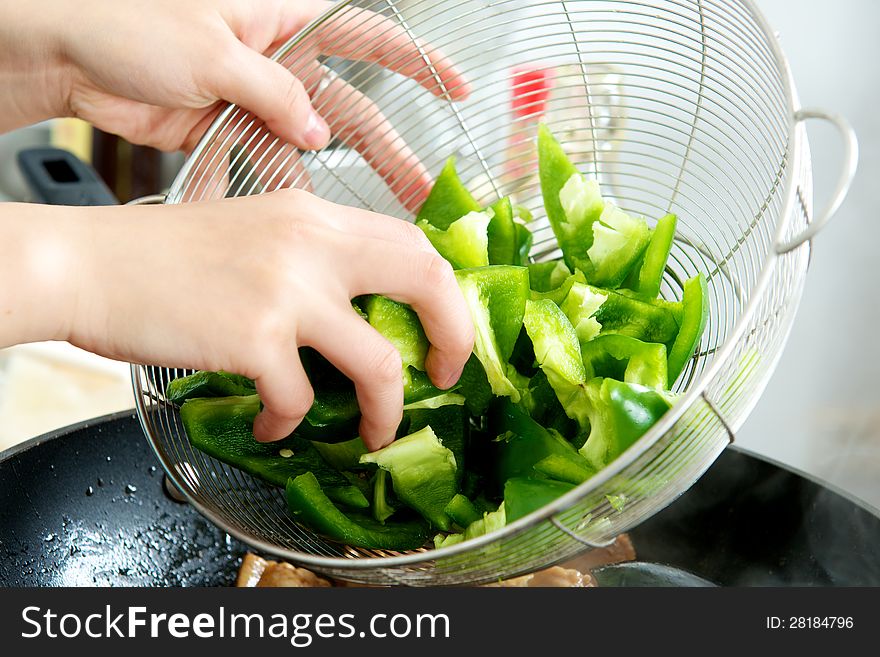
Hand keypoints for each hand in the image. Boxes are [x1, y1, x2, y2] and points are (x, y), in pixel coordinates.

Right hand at [49, 191, 473, 448]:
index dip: (444, 293)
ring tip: (370, 433)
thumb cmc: (165, 256)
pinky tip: (268, 426)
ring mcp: (286, 291)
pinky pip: (298, 399)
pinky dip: (288, 422)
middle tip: (444, 378)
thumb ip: (314, 256)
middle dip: (453, 338)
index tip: (442, 333)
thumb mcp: (258, 232)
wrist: (89, 264)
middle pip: (425, 279)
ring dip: (384, 412)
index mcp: (316, 216)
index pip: (414, 242)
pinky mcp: (253, 336)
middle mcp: (312, 244)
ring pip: (379, 363)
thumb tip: (361, 311)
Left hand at [56, 0, 467, 210]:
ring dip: (331, 186)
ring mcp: (253, 100)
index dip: (418, 63)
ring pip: (310, 149)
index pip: (367, 37)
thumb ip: (272, 91)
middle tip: (422, 193)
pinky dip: (266, 194)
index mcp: (281, 24)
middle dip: (388, 152)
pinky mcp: (227, 132)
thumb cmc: (127, 22)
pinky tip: (274, 221)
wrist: (65, 53)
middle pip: (350, 110)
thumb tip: (318, 132)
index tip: (459, 89)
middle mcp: (276, 63)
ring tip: (360, 229)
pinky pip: (262, 167)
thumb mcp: (209, 51)